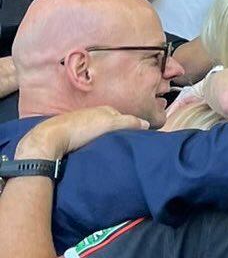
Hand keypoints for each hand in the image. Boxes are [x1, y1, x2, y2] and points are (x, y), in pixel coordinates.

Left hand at [14, 107, 145, 161]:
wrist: (51, 138)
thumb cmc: (81, 128)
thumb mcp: (111, 124)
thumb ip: (130, 122)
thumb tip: (147, 124)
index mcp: (104, 109)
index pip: (123, 117)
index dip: (131, 127)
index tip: (136, 138)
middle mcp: (93, 113)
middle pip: (111, 123)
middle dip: (118, 131)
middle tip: (123, 144)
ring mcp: (81, 122)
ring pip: (99, 130)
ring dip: (105, 137)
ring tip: (109, 148)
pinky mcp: (70, 132)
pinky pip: (88, 136)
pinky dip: (93, 141)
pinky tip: (92, 148)